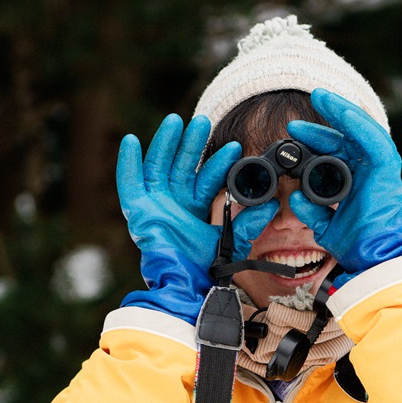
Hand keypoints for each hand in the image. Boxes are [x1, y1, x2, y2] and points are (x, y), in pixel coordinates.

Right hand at [117, 114, 277, 322]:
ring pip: (159, 166)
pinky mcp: (137, 211)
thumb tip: (273, 204)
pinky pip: (129, 183)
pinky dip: (127, 162)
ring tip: (175, 121)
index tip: (235, 147)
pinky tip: (130, 140)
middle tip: (203, 121)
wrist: (184, 281)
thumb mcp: (231, 240)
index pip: (207, 179)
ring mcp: (155, 205)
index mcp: (194, 208)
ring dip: (165, 143)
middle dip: (192, 143)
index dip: (218, 163)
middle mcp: (174, 203)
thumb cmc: (205, 267)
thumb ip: (249, 223)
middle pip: (181, 166)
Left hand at [286, 89, 401, 278]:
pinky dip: (359, 124)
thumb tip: (294, 199)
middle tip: (297, 117)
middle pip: (345, 137)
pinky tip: (343, 112)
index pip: (336, 150)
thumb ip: (310, 210)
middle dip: (323, 121)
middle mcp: (369, 171)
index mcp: (356, 180)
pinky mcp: (387, 170)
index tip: (293, 131)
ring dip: (341, 111)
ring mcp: (380, 169)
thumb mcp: (324, 224)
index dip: (315, 138)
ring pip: (361, 130)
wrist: (370, 257)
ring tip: (321, 97)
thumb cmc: (353, 244)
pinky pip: (374, 140)